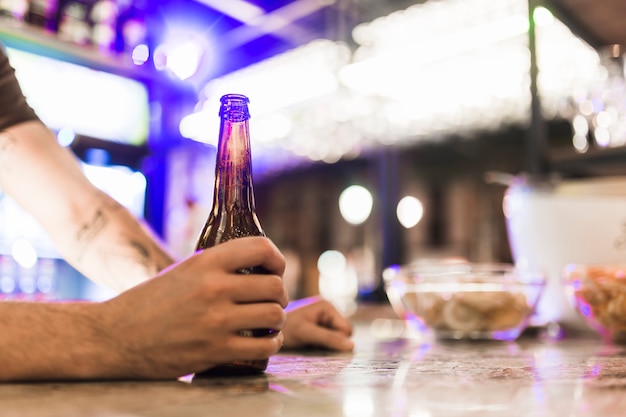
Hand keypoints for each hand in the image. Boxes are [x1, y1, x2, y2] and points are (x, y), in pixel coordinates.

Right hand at [98, 236, 288, 378]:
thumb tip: (252, 266)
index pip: (261, 248)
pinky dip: (272, 344)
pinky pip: (265, 346)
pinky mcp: (216, 351)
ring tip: (269, 321)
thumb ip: (216, 267)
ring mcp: (216, 321)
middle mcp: (214, 288)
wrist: (115, 337)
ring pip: (275, 315)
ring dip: (277, 319)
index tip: (276, 268)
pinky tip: (265, 341)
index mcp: (205, 262)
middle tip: (271, 300)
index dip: (277, 258)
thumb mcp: (183, 271)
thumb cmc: (149, 302)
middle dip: (279, 294)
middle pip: (275, 285)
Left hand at [282, 296, 353, 351]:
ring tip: (309, 342)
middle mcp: (327, 310)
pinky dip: (321, 344)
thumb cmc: (285, 329)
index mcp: (327, 306)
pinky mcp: (318, 326)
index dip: (337, 340)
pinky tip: (309, 343)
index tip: (319, 342)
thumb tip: (352, 346)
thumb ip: (329, 338)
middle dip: (332, 341)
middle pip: (343, 333)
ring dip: (326, 344)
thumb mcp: (307, 334)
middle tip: (312, 342)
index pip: (346, 329)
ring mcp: (323, 318)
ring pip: (336, 338)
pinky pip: (329, 339)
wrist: (265, 330)